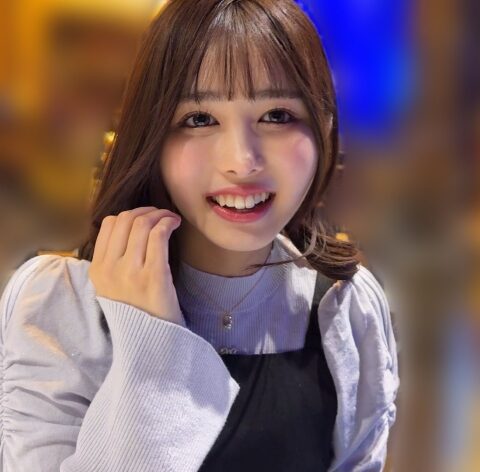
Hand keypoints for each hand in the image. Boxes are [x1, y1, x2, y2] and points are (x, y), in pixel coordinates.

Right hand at [88, 206, 185, 325]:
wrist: (151, 342)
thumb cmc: (137, 312)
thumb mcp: (113, 287)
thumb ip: (114, 260)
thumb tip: (130, 226)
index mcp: (97, 269)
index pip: (108, 224)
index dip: (130, 214)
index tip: (146, 217)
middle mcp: (110, 269)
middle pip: (126, 220)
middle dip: (147, 211)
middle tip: (162, 215)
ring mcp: (130, 272)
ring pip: (142, 224)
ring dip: (160, 214)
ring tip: (171, 219)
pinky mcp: (153, 276)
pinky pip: (158, 236)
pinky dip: (168, 223)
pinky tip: (175, 224)